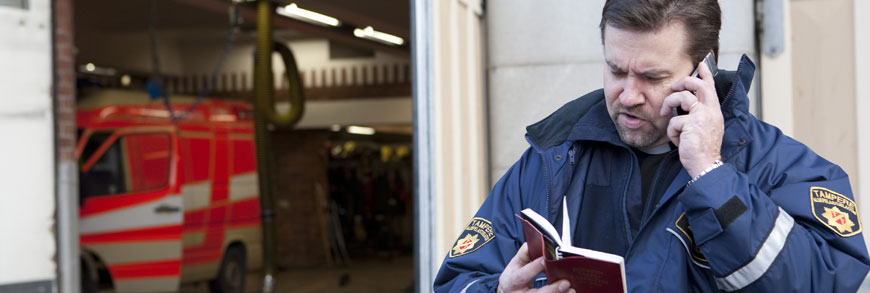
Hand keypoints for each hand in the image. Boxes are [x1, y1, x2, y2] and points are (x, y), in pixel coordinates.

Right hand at [497, 243, 573, 292]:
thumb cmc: (514, 278)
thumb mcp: (515, 265)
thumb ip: (525, 254)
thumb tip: (537, 243)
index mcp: (512, 281)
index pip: (522, 275)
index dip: (534, 268)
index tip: (546, 261)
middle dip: (552, 289)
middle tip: (566, 282)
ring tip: (571, 290)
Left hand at [659, 60, 723, 177]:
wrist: (706, 165)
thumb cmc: (703, 149)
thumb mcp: (705, 128)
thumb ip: (699, 115)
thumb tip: (686, 104)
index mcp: (714, 111)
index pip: (711, 88)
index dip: (705, 74)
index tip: (701, 64)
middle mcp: (710, 111)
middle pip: (697, 85)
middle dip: (683, 81)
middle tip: (673, 87)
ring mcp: (702, 116)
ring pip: (681, 97)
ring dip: (669, 105)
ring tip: (665, 115)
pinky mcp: (691, 124)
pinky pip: (673, 121)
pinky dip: (672, 132)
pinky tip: (678, 141)